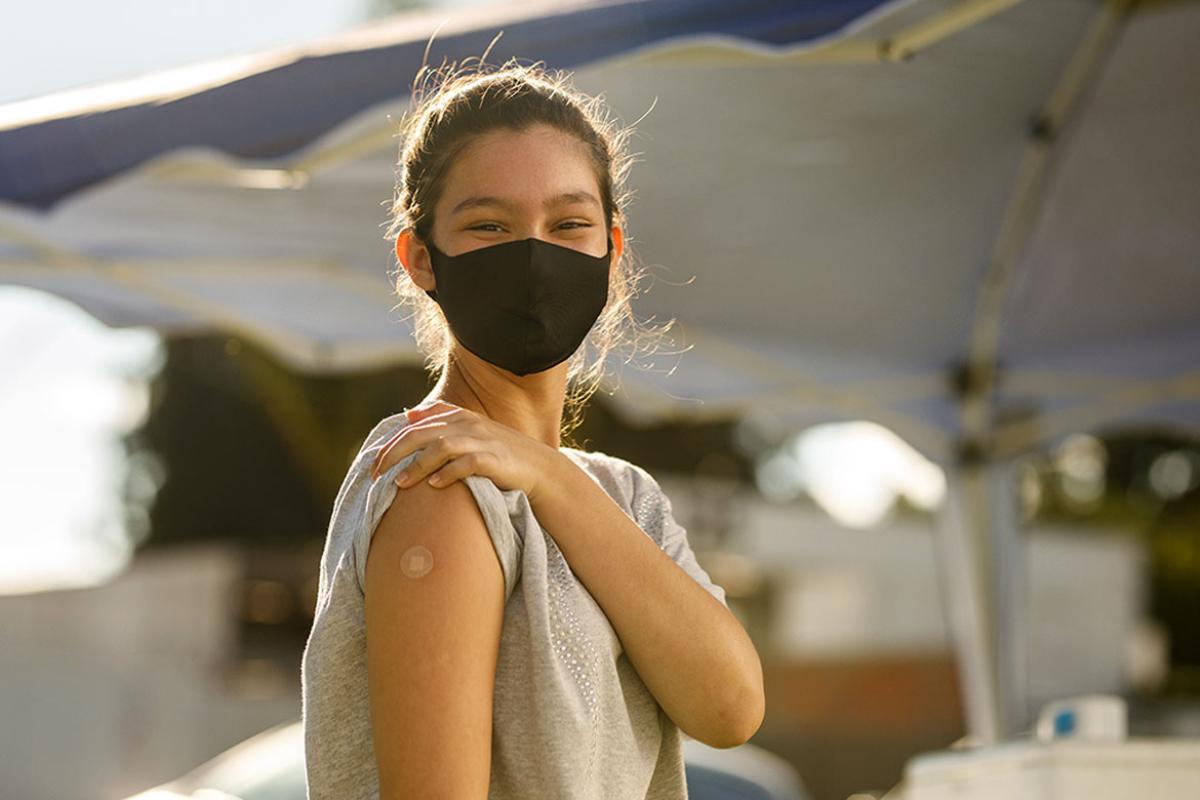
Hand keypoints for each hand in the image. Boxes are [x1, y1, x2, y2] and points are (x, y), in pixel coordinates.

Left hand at [369, 400, 558, 501]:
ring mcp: (483, 441)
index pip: (418, 424)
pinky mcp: (495, 460)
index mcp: (461, 417)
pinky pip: (466, 464)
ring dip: (417, 465)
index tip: (375, 461)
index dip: (393, 441)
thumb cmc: (501, 455)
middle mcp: (469, 425)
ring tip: (399, 483)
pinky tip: (434, 485)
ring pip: (440, 447)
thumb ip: (442, 422)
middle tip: (376, 473)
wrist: (541, 470)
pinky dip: (448, 473)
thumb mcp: (471, 432)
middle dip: (395, 452)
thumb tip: (408, 414)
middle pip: (422, 433)